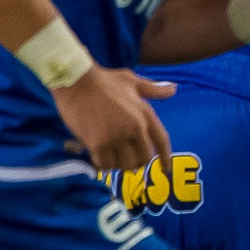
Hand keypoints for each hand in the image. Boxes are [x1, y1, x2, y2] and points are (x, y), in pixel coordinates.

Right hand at [52, 66, 173, 172]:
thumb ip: (153, 89)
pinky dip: (104, 165)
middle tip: (128, 159)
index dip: (166, 158)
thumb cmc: (104, 80)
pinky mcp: (97, 143)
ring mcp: (116, 137)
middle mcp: (135, 128)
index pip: (162, 141)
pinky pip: (106, 164)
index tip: (166, 170)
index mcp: (145, 114)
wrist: (75, 81)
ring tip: (113, 158)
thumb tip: (173, 90)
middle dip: (137, 161)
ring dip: (120, 164)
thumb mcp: (132, 81)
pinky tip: (100, 159)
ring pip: (125, 164)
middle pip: (144, 157)